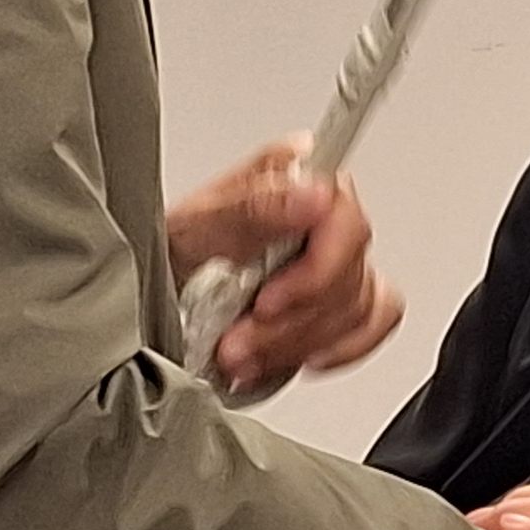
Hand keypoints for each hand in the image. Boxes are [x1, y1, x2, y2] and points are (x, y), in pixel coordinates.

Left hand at [165, 136, 403, 391]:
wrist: (155, 294)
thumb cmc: (170, 254)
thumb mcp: (194, 230)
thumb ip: (255, 209)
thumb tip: (313, 195)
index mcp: (294, 175)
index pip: (345, 214)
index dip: (316, 269)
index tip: (268, 303)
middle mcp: (320, 211)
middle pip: (351, 269)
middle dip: (291, 319)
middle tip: (239, 338)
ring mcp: (333, 256)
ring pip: (358, 305)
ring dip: (297, 342)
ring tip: (244, 353)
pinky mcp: (339, 295)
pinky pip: (374, 321)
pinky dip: (339, 347)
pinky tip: (299, 354)